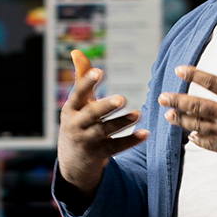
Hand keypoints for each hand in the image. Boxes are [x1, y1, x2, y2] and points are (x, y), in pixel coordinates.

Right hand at [56, 50, 148, 198]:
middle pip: (92, 114)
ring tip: (138, 114)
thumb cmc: (78, 124)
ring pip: (105, 131)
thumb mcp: (76, 104)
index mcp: (71, 109)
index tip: (99, 71)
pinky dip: (131, 140)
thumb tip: (76, 51)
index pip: (78, 93)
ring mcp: (87, 141)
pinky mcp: (99, 155)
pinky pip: (116, 147)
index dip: (87, 82)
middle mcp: (76, 125)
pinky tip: (146, 133)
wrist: (73, 165)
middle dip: (106, 106)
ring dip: (122, 122)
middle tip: (122, 98)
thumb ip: (81, 78)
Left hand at [161, 33, 216, 179]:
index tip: (178, 69)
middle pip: (197, 106)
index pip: (210, 81)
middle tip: (161, 97)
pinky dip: (199, 140)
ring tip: (168, 115)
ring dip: (181, 120)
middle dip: (177, 100)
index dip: (192, 74)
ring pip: (198, 126)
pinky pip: (211, 144)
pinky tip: (191, 137)